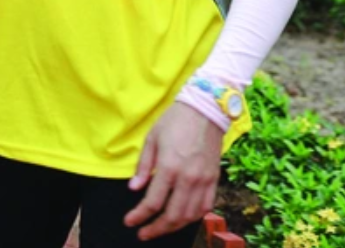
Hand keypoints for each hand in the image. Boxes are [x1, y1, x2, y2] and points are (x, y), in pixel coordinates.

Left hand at [125, 102, 224, 240]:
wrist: (205, 111)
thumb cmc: (174, 122)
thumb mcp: (151, 140)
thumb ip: (143, 166)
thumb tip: (134, 189)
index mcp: (169, 168)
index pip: (153, 202)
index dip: (139, 216)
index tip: (129, 222)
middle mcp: (189, 179)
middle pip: (172, 215)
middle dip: (156, 229)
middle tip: (143, 233)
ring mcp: (204, 181)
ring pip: (190, 216)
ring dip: (174, 227)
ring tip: (160, 229)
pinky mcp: (214, 180)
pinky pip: (206, 207)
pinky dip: (193, 217)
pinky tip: (183, 219)